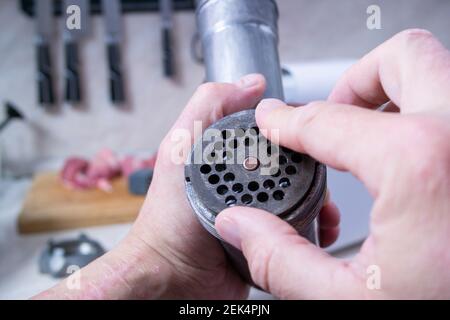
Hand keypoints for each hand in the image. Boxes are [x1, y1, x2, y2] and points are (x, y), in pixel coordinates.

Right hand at [215, 29, 449, 298]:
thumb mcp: (349, 302)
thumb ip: (281, 259)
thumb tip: (241, 226)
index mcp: (419, 166)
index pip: (328, 121)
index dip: (287, 120)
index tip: (274, 119)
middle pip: (402, 60)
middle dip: (354, 82)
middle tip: (330, 115)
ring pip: (436, 73)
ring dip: (391, 91)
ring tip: (364, 130)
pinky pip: (449, 109)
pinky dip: (420, 116)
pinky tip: (399, 158)